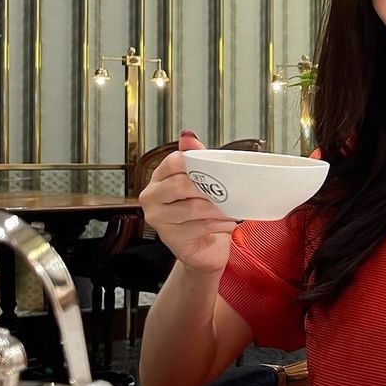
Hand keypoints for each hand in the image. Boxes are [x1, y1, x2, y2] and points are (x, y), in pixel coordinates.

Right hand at [138, 131, 238, 273]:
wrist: (204, 248)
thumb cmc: (202, 213)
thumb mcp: (201, 183)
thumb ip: (196, 159)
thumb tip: (188, 136)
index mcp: (159, 178)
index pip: (172, 162)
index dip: (193, 162)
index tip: (214, 167)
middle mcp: (152, 197)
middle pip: (180, 185)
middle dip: (209, 187)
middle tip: (229, 189)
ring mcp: (158, 219)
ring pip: (192, 207)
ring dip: (218, 207)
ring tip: (233, 207)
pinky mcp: (171, 238)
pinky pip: (199, 226)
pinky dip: (219, 223)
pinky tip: (229, 222)